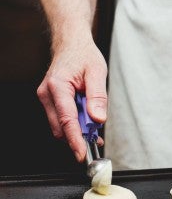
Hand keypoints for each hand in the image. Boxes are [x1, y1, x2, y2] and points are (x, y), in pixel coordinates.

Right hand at [37, 37, 107, 161]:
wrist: (72, 44)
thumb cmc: (84, 55)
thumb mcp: (97, 73)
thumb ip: (98, 97)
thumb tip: (98, 119)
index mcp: (58, 86)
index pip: (66, 120)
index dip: (75, 140)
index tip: (81, 154)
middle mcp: (47, 94)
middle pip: (62, 126)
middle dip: (79, 136)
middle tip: (97, 139)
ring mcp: (47, 98)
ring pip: (62, 125)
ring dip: (78, 130)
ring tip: (95, 128)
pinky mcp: (51, 101)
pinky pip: (62, 119)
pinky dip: (76, 124)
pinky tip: (88, 123)